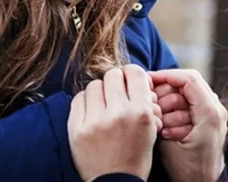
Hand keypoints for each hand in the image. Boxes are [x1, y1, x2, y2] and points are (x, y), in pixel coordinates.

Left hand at [68, 65, 160, 180]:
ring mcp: (95, 121)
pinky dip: (85, 102)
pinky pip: (78, 99)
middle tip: (116, 92)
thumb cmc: (136, 155)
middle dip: (116, 82)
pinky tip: (91, 112)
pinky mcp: (76, 129)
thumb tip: (135, 77)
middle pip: (113, 74)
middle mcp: (118, 114)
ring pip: (94, 85)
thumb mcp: (151, 128)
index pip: (134, 73)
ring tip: (103, 105)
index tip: (129, 80)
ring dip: (100, 91)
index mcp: (140, 112)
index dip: (132, 74)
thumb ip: (145, 101)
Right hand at [150, 69, 227, 181]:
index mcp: (210, 112)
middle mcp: (216, 108)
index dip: (165, 76)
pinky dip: (175, 111)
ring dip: (169, 104)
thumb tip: (151, 94)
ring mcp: (214, 113)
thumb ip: (162, 115)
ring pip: (186, 94)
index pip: (188, 78)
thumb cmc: (188, 170)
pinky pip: (190, 104)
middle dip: (166, 93)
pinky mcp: (209, 119)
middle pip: (186, 83)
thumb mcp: (169, 142)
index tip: (147, 81)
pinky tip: (167, 126)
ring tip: (161, 122)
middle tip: (152, 106)